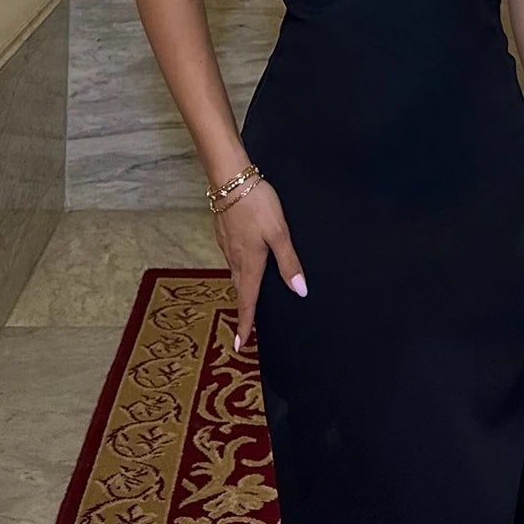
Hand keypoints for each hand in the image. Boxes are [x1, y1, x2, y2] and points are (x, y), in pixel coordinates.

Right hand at [212, 175, 308, 350]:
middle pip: (239, 289)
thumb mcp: (279, 233)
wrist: (231, 179)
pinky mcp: (224, 231)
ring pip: (235, 272)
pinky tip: (243, 261)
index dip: (246, 323)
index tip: (241, 344)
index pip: (248, 300)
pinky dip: (238, 267)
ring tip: (248, 296)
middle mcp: (235, 258)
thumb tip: (299, 291)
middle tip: (245, 325)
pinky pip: (231, 257)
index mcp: (249, 263)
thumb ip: (289, 262)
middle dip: (243, 308)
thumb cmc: (256, 204)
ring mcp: (227, 244)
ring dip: (241, 287)